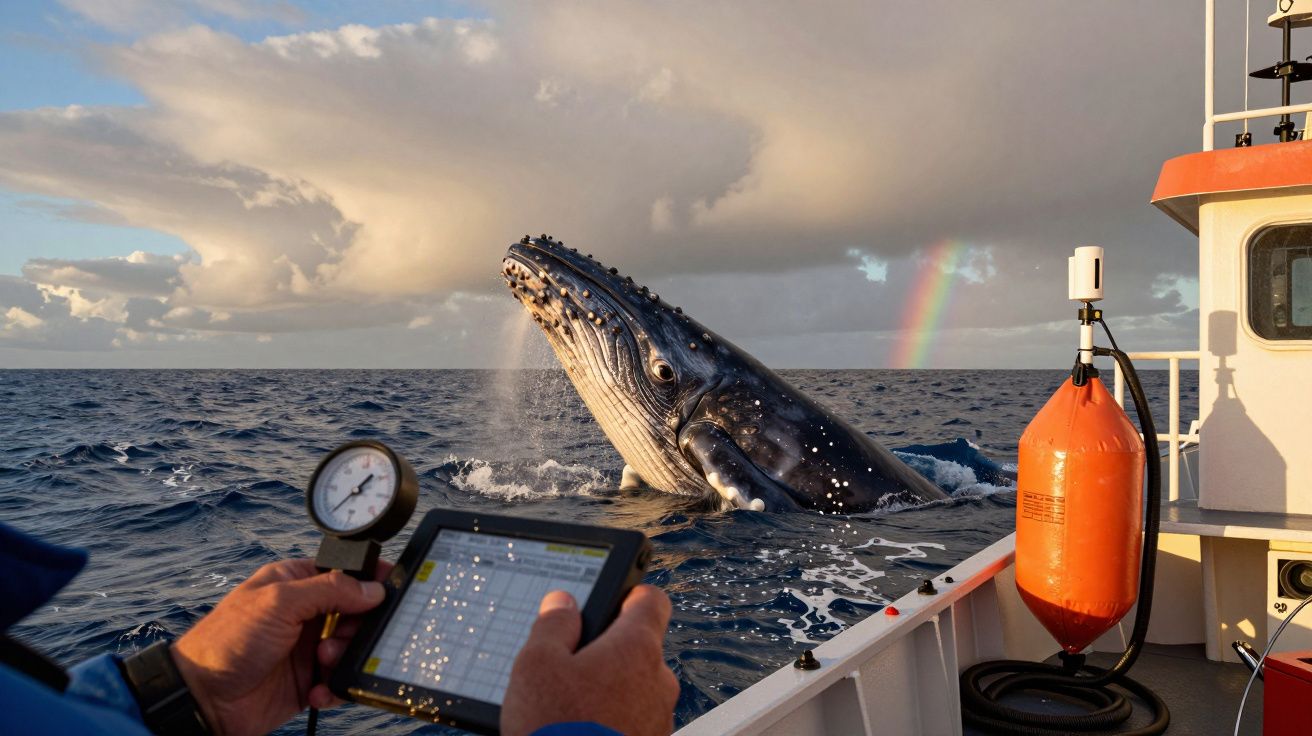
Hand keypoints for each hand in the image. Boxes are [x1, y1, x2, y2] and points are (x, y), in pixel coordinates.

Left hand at [171, 559, 390, 735]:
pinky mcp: (309, 682)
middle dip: (358, 627)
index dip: (369, 580)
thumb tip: (373, 587)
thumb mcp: (280, 602)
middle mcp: (305, 614)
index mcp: (296, 583)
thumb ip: (331, 589)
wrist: (202, 699)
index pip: (345, 573)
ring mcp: (308, 649)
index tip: (392, 589)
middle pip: (357, 613)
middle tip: (340, 637)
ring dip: (345, 658)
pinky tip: (317, 692)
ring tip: (323, 666)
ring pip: (353, 648)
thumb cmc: (227, 642)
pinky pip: (341, 682)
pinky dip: (336, 688)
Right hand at [501, 585, 678, 735]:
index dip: (631, 592)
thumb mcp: (535, 665)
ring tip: (573, 706)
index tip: (615, 595)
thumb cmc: (556, 728)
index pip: (651, 600)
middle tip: (572, 663)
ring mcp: (659, 717)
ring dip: (613, 690)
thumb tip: (562, 602)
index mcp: (635, 647)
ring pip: (638, 688)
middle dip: (610, 652)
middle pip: (640, 648)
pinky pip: (635, 720)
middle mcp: (658, 679)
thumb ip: (552, 625)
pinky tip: (585, 730)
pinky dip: (615, 720)